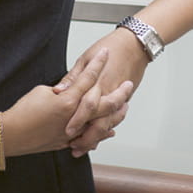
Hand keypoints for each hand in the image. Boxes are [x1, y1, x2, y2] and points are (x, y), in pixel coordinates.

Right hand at [2, 48, 131, 156]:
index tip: (106, 52)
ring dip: (115, 115)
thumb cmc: (22, 111)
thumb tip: (72, 89)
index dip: (98, 63)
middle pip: (105, 103)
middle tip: (129, 84)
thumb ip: (62, 89)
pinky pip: (90, 138)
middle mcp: (75, 116)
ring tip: (125, 107)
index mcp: (68, 100)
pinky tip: (110, 129)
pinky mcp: (68, 142)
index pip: (88, 77)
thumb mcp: (41, 92)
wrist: (9, 135)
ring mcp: (73, 131)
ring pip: (102, 123)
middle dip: (120, 93)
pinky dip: (101, 132)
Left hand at [55, 28, 149, 155]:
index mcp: (98, 81)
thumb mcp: (86, 58)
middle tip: (73, 147)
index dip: (77, 119)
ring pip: (107, 123)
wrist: (135, 45)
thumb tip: (57, 91)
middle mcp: (108, 92)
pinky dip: (106, 130)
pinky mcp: (124, 99)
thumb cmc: (111, 48)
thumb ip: (72, 77)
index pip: (87, 105)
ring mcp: (117, 97)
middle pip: (99, 119)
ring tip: (82, 147)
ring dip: (96, 137)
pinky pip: (114, 118)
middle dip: (87, 136)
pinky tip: (97, 138)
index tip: (66, 131)